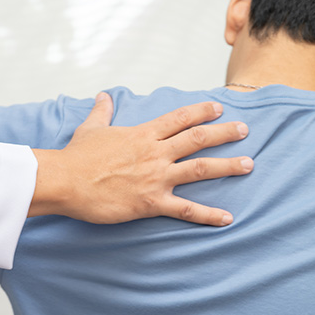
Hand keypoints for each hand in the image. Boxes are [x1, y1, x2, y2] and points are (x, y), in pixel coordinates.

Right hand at [29, 92, 252, 225]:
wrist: (65, 181)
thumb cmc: (76, 157)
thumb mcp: (91, 129)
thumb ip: (102, 111)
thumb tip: (103, 96)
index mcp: (143, 134)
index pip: (179, 118)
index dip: (201, 111)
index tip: (219, 108)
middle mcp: (155, 153)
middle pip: (198, 139)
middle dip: (224, 133)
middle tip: (245, 130)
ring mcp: (156, 177)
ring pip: (200, 169)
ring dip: (227, 166)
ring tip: (249, 164)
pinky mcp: (152, 203)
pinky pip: (186, 209)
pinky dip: (208, 214)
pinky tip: (227, 218)